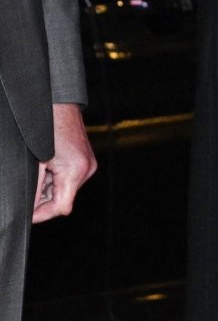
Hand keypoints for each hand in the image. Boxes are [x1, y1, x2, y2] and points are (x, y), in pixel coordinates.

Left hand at [32, 103, 96, 223]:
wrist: (58, 104)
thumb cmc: (46, 127)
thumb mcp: (36, 161)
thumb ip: (36, 187)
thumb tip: (31, 206)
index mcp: (75, 170)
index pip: (61, 207)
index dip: (43, 214)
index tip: (28, 215)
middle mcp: (86, 170)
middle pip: (63, 200)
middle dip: (44, 201)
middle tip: (27, 197)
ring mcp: (88, 165)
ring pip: (65, 190)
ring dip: (49, 189)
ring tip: (36, 175)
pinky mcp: (86, 161)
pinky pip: (69, 179)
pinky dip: (55, 180)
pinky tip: (45, 170)